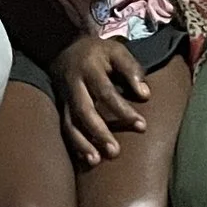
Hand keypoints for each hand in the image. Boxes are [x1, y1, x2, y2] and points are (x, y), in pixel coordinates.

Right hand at [54, 33, 151, 167]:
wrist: (64, 45)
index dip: (124, 110)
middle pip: (84, 110)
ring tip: (96, 161)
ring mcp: (65, 96)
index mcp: (90, 68)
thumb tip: (145, 95)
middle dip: (99, 132)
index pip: (107, 92)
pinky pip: (65, 127)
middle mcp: (75, 83)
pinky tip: (87, 158)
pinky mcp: (61, 106)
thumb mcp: (116, 51)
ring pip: (70, 122)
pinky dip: (75, 144)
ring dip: (82, 143)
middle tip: (116, 151)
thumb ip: (132, 70)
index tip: (142, 125)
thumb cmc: (98, 52)